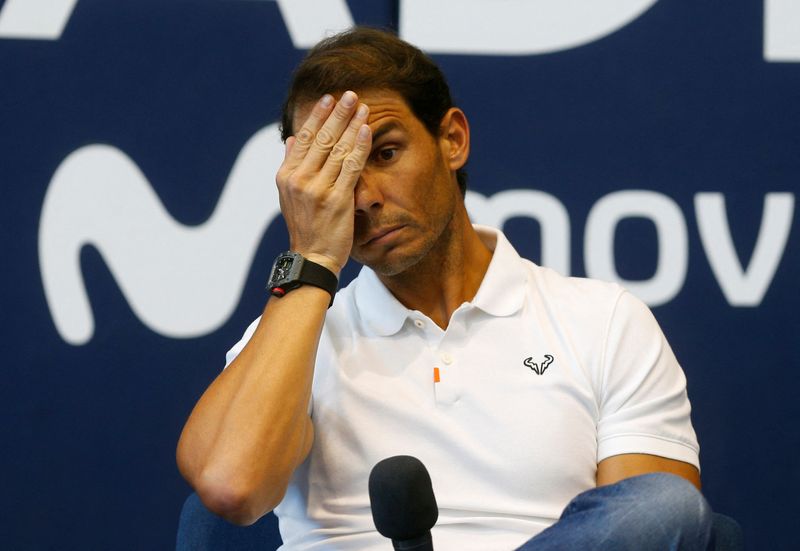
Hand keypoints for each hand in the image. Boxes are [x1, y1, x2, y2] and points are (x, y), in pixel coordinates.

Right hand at [276, 91, 371, 274]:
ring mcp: (317, 189)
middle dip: (336, 114)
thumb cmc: (306, 227)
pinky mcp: (336, 199)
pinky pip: (350, 166)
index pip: (303, 138)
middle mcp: (299, 180)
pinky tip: (365, 130)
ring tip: (361, 106)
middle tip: (350, 94)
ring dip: (350, 124)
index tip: (328, 99)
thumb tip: (290, 138)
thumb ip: (291, 165)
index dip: (317, 116)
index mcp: (286, 176)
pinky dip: (358, 146)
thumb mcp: (289, 196)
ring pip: (336, 149)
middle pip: (320, 139)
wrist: (313, 258)